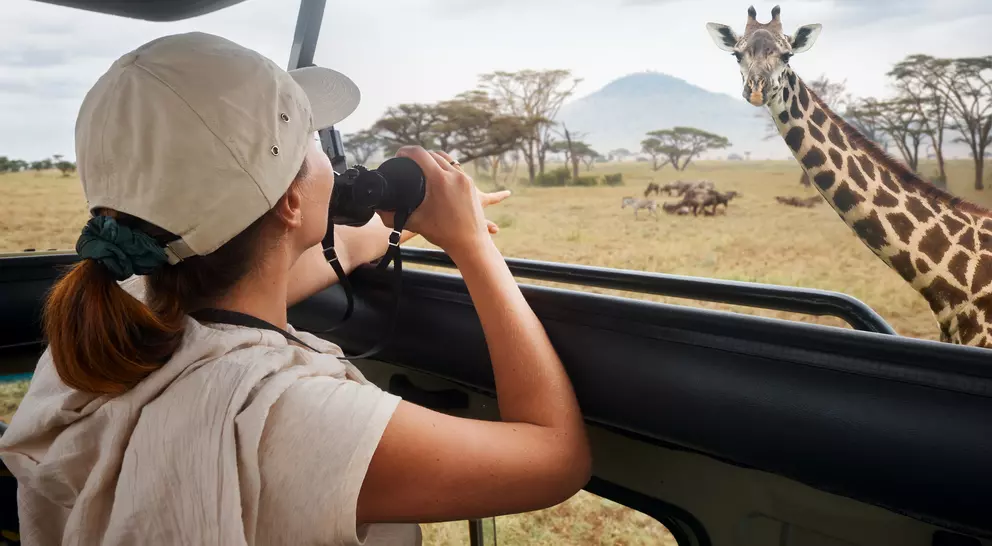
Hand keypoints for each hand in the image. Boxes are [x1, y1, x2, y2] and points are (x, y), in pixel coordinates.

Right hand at [378, 146, 509, 254]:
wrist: (470, 243)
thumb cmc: (444, 234)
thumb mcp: (415, 223)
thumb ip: (392, 217)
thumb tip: (376, 211)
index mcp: (439, 180)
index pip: (420, 154)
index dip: (405, 151)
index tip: (398, 155)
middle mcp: (454, 175)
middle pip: (432, 154)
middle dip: (418, 155)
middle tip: (407, 162)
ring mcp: (465, 178)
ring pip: (446, 159)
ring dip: (433, 158)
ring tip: (422, 165)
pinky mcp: (470, 184)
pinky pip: (456, 168)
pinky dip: (445, 167)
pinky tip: (438, 174)